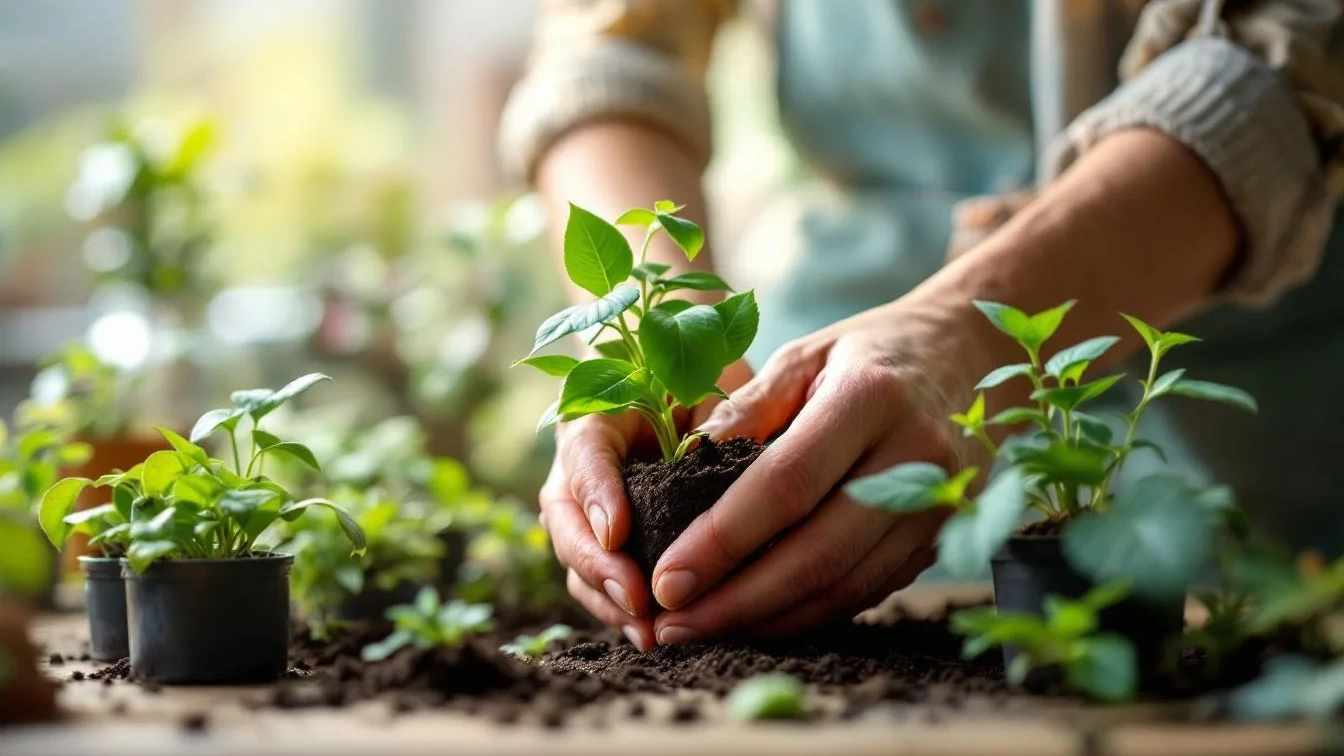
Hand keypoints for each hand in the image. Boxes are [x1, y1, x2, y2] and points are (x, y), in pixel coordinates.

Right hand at [538, 360, 753, 651]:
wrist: (691, 370)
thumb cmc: (704, 370)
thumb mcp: (709, 379)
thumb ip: (707, 417)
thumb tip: (704, 461)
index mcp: (598, 409)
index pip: (583, 451)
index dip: (596, 493)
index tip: (618, 531)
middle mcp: (580, 460)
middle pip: (564, 515)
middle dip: (596, 562)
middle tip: (634, 598)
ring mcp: (586, 501)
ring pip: (576, 553)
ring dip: (606, 595)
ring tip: (647, 630)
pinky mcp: (608, 535)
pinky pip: (600, 575)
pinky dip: (619, 607)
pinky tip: (652, 633)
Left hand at [648, 299, 1002, 643]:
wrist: (972, 354)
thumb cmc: (870, 352)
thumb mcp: (804, 354)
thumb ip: (745, 409)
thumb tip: (679, 468)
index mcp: (871, 398)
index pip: (787, 484)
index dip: (723, 540)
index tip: (668, 577)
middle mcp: (915, 459)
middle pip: (817, 553)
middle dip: (736, 601)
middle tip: (671, 625)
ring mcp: (936, 507)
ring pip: (843, 587)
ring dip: (766, 621)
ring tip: (699, 631)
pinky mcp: (938, 539)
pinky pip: (865, 591)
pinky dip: (805, 614)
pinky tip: (754, 619)